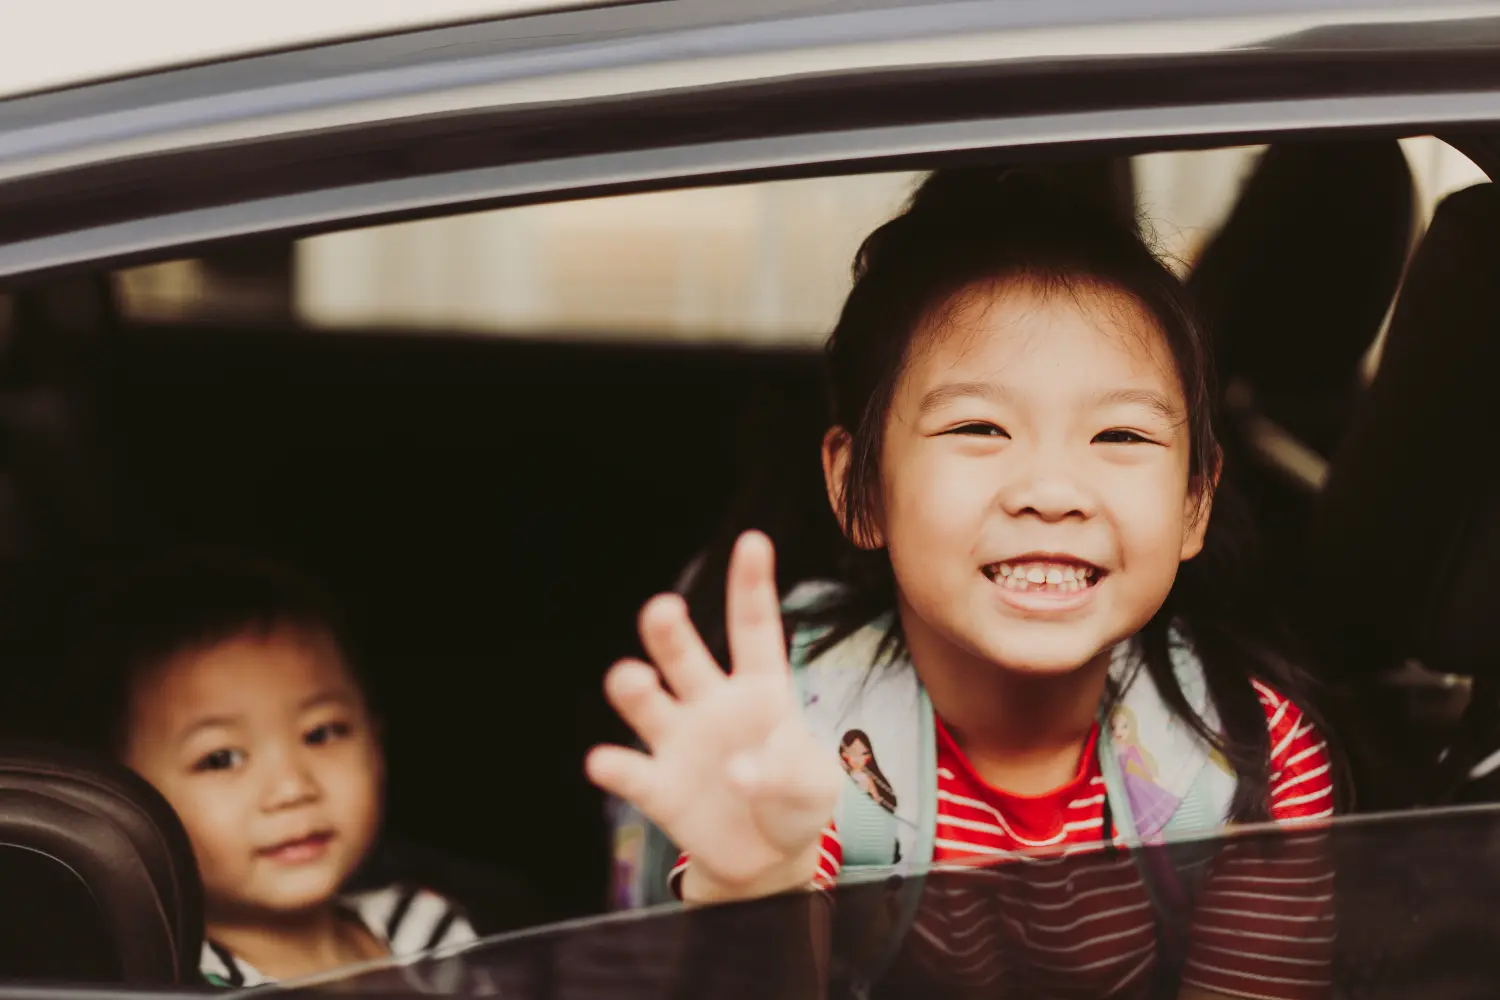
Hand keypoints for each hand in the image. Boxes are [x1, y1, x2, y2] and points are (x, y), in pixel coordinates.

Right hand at [586, 531, 841, 901]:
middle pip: (684, 656)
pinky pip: (630, 771)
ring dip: (634, 688)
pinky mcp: (658, 787)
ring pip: (647, 702)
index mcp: (760, 689)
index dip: (751, 587)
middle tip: (663, 609)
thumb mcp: (815, 785)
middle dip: (668, 631)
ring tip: (634, 680)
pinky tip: (605, 762)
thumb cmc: (795, 801)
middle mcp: (710, 704)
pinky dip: (614, 766)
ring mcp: (679, 742)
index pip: (754, 630)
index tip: (753, 542)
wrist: (767, 859)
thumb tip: (737, 772)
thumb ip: (786, 772)